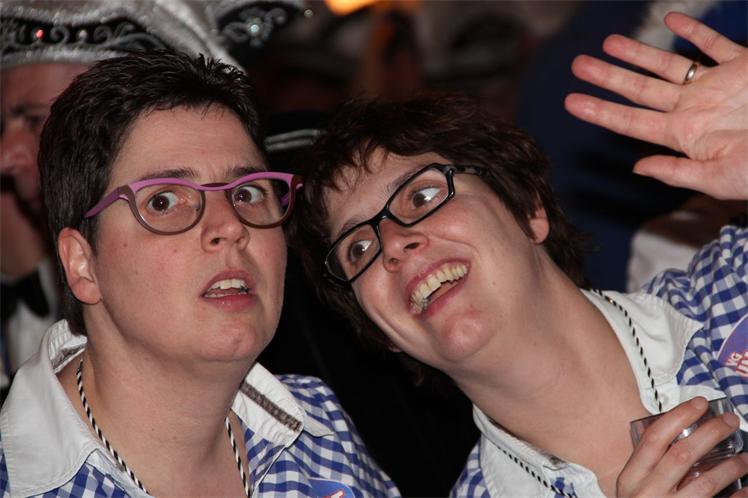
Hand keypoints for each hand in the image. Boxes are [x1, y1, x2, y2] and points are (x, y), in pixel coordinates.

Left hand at [565, 12, 747, 199]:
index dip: (600, 111)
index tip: (571, 102)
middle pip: (641, 89)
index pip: (631, 121)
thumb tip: (637, 168)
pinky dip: (696, 32)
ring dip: (639, 54)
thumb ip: (676, 172)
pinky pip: (715, 45)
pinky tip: (673, 21)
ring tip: (608, 43)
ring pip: (670, 65)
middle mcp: (693, 109)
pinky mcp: (744, 66)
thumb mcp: (717, 178)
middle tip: (578, 65)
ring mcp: (717, 86)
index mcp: (684, 135)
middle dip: (608, 77)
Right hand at [618, 397, 747, 496]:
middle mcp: (646, 494)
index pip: (653, 439)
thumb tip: (681, 434)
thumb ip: (649, 468)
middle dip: (710, 433)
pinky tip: (747, 490)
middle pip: (681, 455)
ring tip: (745, 457)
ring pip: (705, 483)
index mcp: (630, 479)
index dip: (678, 417)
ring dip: (731, 466)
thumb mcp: (633, 490)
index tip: (700, 403)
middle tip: (730, 421)